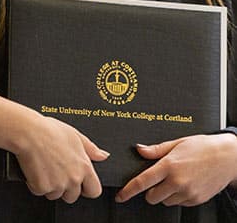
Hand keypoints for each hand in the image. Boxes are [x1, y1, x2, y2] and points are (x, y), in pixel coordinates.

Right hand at [13, 115, 107, 202]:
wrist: (28, 133)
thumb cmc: (48, 131)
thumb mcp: (74, 135)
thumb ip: (91, 148)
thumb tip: (103, 156)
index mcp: (84, 167)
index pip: (94, 191)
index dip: (86, 189)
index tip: (80, 185)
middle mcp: (73, 179)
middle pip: (72, 196)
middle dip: (64, 188)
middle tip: (55, 173)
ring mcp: (58, 184)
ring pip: (55, 195)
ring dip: (49, 186)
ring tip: (43, 168)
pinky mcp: (42, 187)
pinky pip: (39, 191)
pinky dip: (35, 183)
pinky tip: (34, 169)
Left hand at [115, 134, 236, 205]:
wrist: (229, 157)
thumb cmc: (204, 147)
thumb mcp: (176, 143)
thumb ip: (155, 149)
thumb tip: (139, 149)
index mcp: (169, 165)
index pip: (142, 182)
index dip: (128, 191)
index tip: (120, 196)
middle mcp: (178, 181)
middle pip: (152, 197)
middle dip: (149, 191)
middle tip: (157, 180)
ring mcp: (188, 192)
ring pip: (166, 202)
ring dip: (165, 194)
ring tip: (175, 179)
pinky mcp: (197, 199)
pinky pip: (180, 203)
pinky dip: (178, 197)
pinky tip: (185, 184)